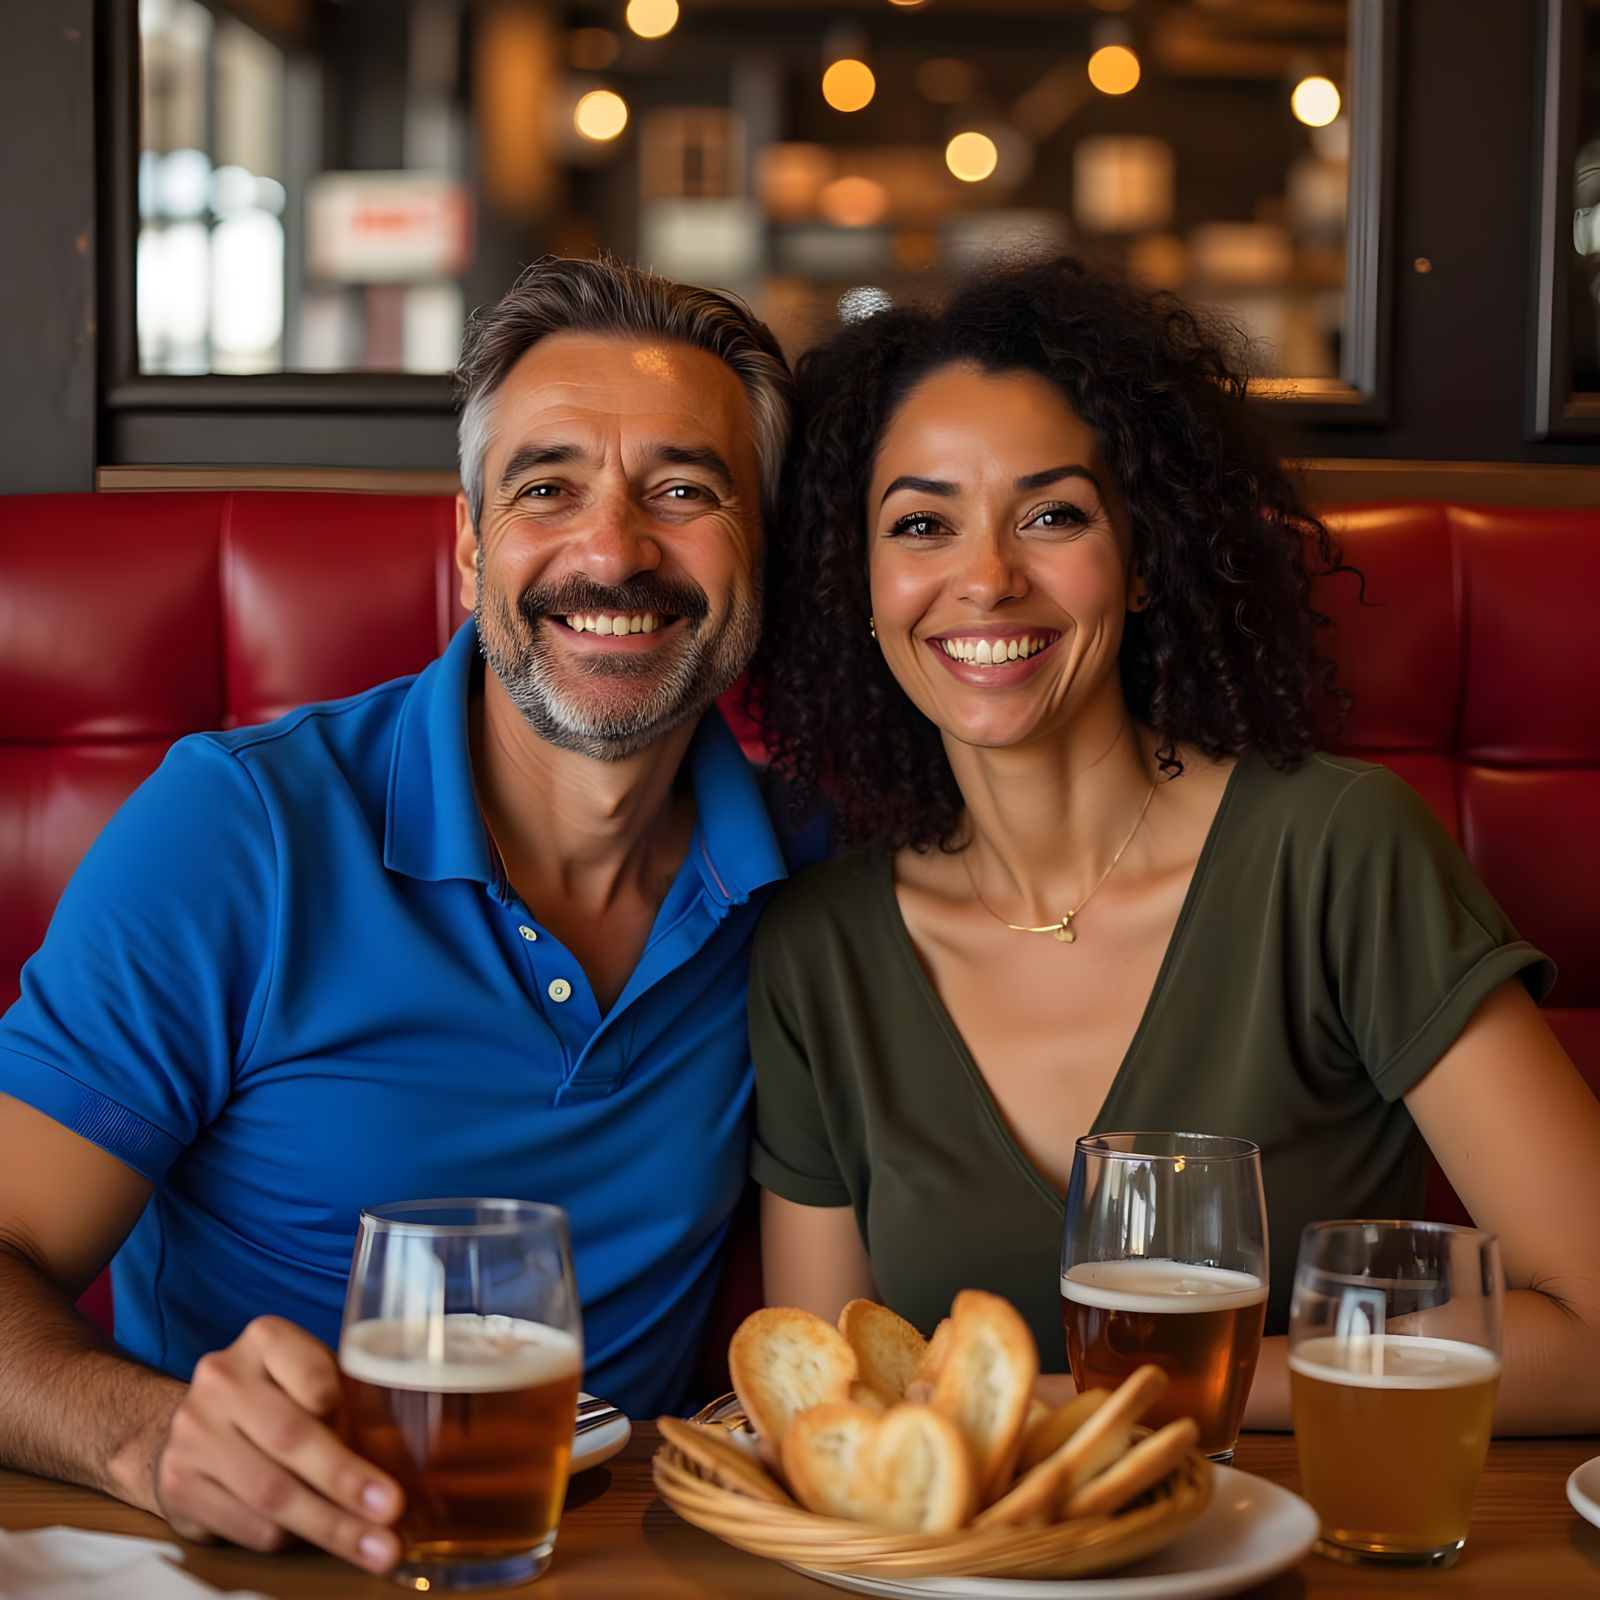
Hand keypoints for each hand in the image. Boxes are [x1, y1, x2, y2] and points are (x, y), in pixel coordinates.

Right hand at [152, 1316, 404, 1572]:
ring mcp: (192, 1433)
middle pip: (291, 1437)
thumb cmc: (278, 1399)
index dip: (345, 1412)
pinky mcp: (178, 1486)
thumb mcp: (310, 1379)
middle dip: (347, 1480)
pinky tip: (314, 1539)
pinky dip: (289, 1538)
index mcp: (265, 1339)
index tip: (382, 1440)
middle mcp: (222, 1378)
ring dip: (328, 1525)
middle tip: (392, 1511)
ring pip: (270, 1491)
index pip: (314, 1375)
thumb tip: (402, 1456)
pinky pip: (247, 1524)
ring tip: (374, 1547)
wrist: (194, 1428)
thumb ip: (347, 1400)